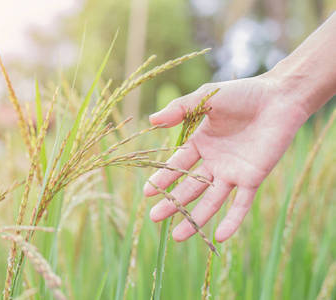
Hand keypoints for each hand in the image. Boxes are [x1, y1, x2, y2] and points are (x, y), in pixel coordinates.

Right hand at [143, 75, 309, 241]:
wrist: (280, 97)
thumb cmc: (243, 94)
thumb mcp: (205, 98)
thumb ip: (179, 110)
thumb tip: (151, 120)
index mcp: (201, 144)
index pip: (176, 166)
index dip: (162, 179)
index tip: (146, 193)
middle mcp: (214, 162)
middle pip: (189, 188)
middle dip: (172, 204)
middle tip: (154, 218)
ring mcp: (233, 172)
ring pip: (211, 200)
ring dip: (195, 218)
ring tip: (178, 237)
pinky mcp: (253, 178)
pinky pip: (241, 204)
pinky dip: (231, 220)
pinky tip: (219, 237)